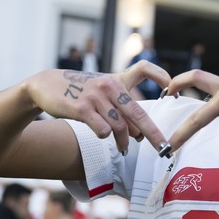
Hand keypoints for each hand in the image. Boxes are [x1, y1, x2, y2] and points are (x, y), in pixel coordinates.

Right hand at [27, 60, 171, 153]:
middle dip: (152, 133)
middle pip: (137, 112)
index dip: (160, 75)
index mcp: (118, 79)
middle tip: (162, 148)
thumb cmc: (81, 91)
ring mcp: (96, 96)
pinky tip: (102, 135)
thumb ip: (122, 107)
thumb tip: (138, 134)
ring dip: (124, 141)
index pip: (143, 68)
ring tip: (123, 149)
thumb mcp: (103, 90)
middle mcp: (110, 85)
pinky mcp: (82, 108)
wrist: (46, 86)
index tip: (172, 88)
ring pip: (120, 126)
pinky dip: (105, 136)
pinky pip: (102, 129)